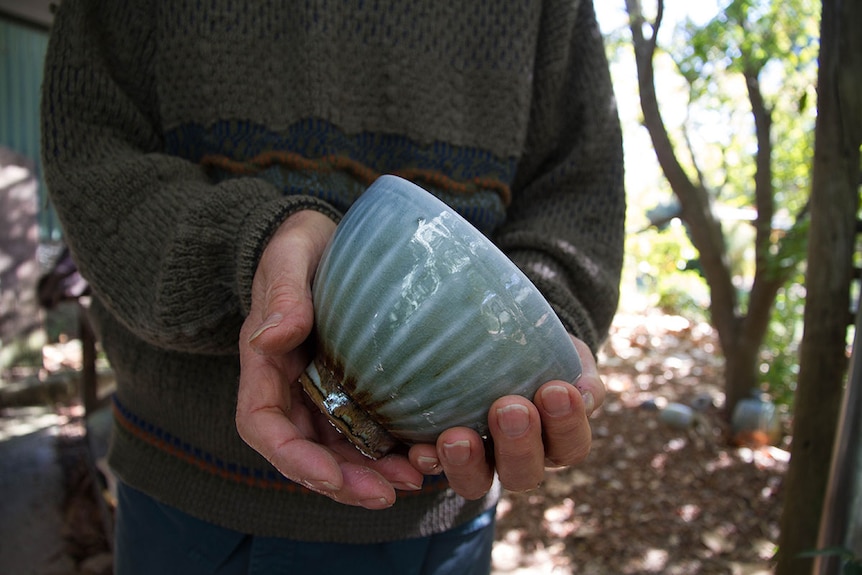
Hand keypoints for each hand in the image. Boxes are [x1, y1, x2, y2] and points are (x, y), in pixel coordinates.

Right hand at [236, 210, 423, 509]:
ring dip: (371, 473)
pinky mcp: (351, 387)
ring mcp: (320, 391)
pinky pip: (366, 428)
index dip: (294, 459)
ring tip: (415, 479)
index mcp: (264, 362)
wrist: (326, 239)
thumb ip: (281, 293)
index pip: (263, 426)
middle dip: (341, 481)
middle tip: (387, 493)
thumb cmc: (302, 244)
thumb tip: (271, 338)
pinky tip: (423, 453)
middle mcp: (289, 387)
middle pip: (305, 452)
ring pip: (338, 449)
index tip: (330, 477)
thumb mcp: (289, 255)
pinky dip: (390, 448)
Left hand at [408, 336, 603, 498]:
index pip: (570, 444)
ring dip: (467, 464)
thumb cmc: (537, 347)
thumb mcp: (563, 350)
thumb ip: (577, 369)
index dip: (566, 424)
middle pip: (525, 474)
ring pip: (477, 483)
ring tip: (455, 437)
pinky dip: (425, 462)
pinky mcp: (439, 453)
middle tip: (509, 409)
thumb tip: (583, 391)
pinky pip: (432, 469)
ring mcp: (478, 461)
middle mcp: (519, 459)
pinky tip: (419, 450)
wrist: (496, 336)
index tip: (556, 389)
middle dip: (518, 444)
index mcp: (556, 439)